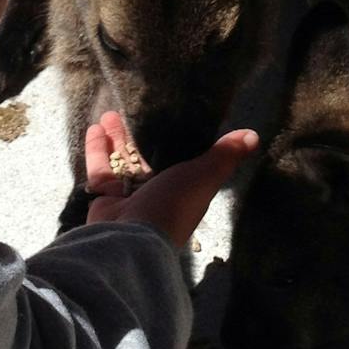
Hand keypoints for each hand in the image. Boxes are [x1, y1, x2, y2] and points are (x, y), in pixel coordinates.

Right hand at [83, 111, 259, 246]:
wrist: (132, 239)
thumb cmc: (172, 206)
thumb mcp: (203, 176)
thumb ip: (224, 156)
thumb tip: (253, 136)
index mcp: (183, 190)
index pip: (181, 160)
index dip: (175, 139)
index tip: (170, 117)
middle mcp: (157, 194)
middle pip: (148, 157)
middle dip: (139, 134)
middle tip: (132, 108)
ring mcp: (129, 198)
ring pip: (123, 161)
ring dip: (116, 138)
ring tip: (109, 113)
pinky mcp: (105, 199)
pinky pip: (101, 171)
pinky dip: (98, 150)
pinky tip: (95, 128)